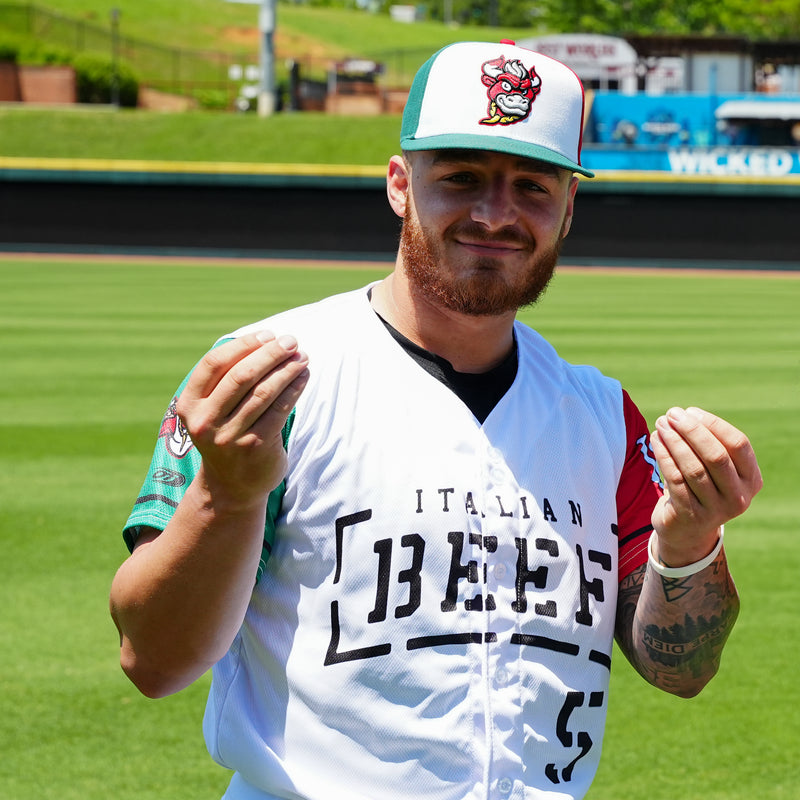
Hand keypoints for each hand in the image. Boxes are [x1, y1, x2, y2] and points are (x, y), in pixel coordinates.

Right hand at [176, 331, 309, 507]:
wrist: (230, 485)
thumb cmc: (226, 433)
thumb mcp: (214, 408)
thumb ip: (227, 379)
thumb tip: (266, 340)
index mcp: (189, 404)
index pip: (214, 363)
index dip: (243, 345)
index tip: (268, 335)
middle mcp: (205, 421)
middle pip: (241, 376)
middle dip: (270, 354)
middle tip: (291, 341)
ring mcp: (229, 436)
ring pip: (263, 392)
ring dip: (286, 370)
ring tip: (303, 357)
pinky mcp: (255, 447)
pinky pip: (279, 410)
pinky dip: (294, 389)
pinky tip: (303, 376)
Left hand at [650, 407, 761, 565]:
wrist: (686, 530)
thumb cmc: (700, 488)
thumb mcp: (715, 470)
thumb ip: (709, 444)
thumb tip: (685, 414)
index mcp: (751, 479)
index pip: (738, 444)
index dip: (712, 424)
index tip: (689, 411)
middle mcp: (739, 497)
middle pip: (716, 456)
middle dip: (691, 431)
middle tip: (671, 415)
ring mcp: (715, 510)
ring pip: (693, 468)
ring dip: (674, 442)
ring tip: (660, 425)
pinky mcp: (691, 516)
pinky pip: (675, 480)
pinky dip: (664, 457)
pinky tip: (656, 442)